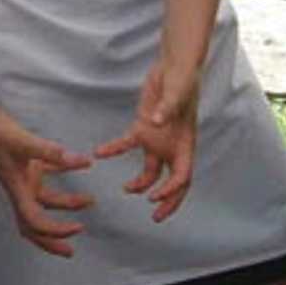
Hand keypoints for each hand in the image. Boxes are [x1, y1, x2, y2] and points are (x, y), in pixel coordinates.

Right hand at [0, 103, 93, 257]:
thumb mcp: (22, 141)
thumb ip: (51, 152)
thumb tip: (78, 161)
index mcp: (17, 189)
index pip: (35, 221)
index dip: (56, 231)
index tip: (78, 227)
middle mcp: (20, 187)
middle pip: (34, 224)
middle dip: (52, 239)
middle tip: (70, 251)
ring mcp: (22, 175)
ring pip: (45, 199)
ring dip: (65, 203)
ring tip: (87, 201)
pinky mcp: (25, 160)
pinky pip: (47, 171)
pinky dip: (64, 170)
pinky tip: (79, 163)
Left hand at [94, 62, 198, 222]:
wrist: (173, 66)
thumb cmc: (182, 80)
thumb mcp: (178, 92)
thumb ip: (168, 108)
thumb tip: (157, 121)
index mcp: (185, 143)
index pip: (183, 176)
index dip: (172, 191)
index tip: (156, 198)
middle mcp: (172, 146)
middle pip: (172, 181)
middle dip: (166, 201)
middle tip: (156, 218)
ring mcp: (158, 139)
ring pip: (151, 171)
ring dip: (141, 183)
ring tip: (127, 190)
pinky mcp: (142, 128)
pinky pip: (126, 144)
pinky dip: (114, 149)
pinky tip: (100, 153)